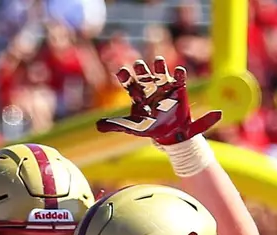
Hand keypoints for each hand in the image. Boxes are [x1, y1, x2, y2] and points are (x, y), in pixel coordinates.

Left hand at [95, 56, 221, 145]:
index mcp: (137, 93)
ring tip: (158, 61)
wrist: (169, 132)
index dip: (125, 77)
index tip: (121, 72)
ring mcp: (164, 87)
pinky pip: (179, 80)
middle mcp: (149, 87)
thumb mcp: (131, 126)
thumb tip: (97, 125)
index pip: (129, 82)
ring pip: (161, 73)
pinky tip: (179, 70)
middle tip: (138, 64)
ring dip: (160, 67)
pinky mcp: (178, 89)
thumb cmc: (149, 126)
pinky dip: (180, 74)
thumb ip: (115, 124)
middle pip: (144, 75)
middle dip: (141, 69)